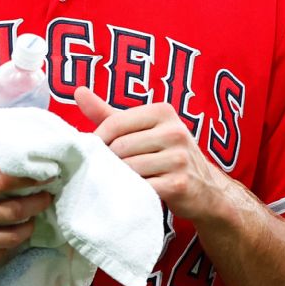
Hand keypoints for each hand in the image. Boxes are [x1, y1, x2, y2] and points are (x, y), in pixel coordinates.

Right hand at [0, 137, 52, 272]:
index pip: (5, 180)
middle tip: (47, 197)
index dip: (31, 177)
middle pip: (14, 211)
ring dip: (27, 227)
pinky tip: (13, 240)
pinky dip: (9, 249)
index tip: (47, 173)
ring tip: (33, 219)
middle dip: (37, 203)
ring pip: (10, 237)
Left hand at [75, 86, 224, 220]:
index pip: (116, 122)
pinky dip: (132, 193)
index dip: (99, 139)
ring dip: (120, 178)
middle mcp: (175, 131)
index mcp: (163, 111)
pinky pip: (142, 187)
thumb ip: (109, 114)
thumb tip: (78, 92)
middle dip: (109, 161)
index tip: (94, 151)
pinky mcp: (180, 184)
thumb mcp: (141, 129)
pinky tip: (132, 194)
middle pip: (121, 147)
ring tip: (120, 181)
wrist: (205, 190)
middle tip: (107, 170)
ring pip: (129, 168)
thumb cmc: (165, 155)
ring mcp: (179, 158)